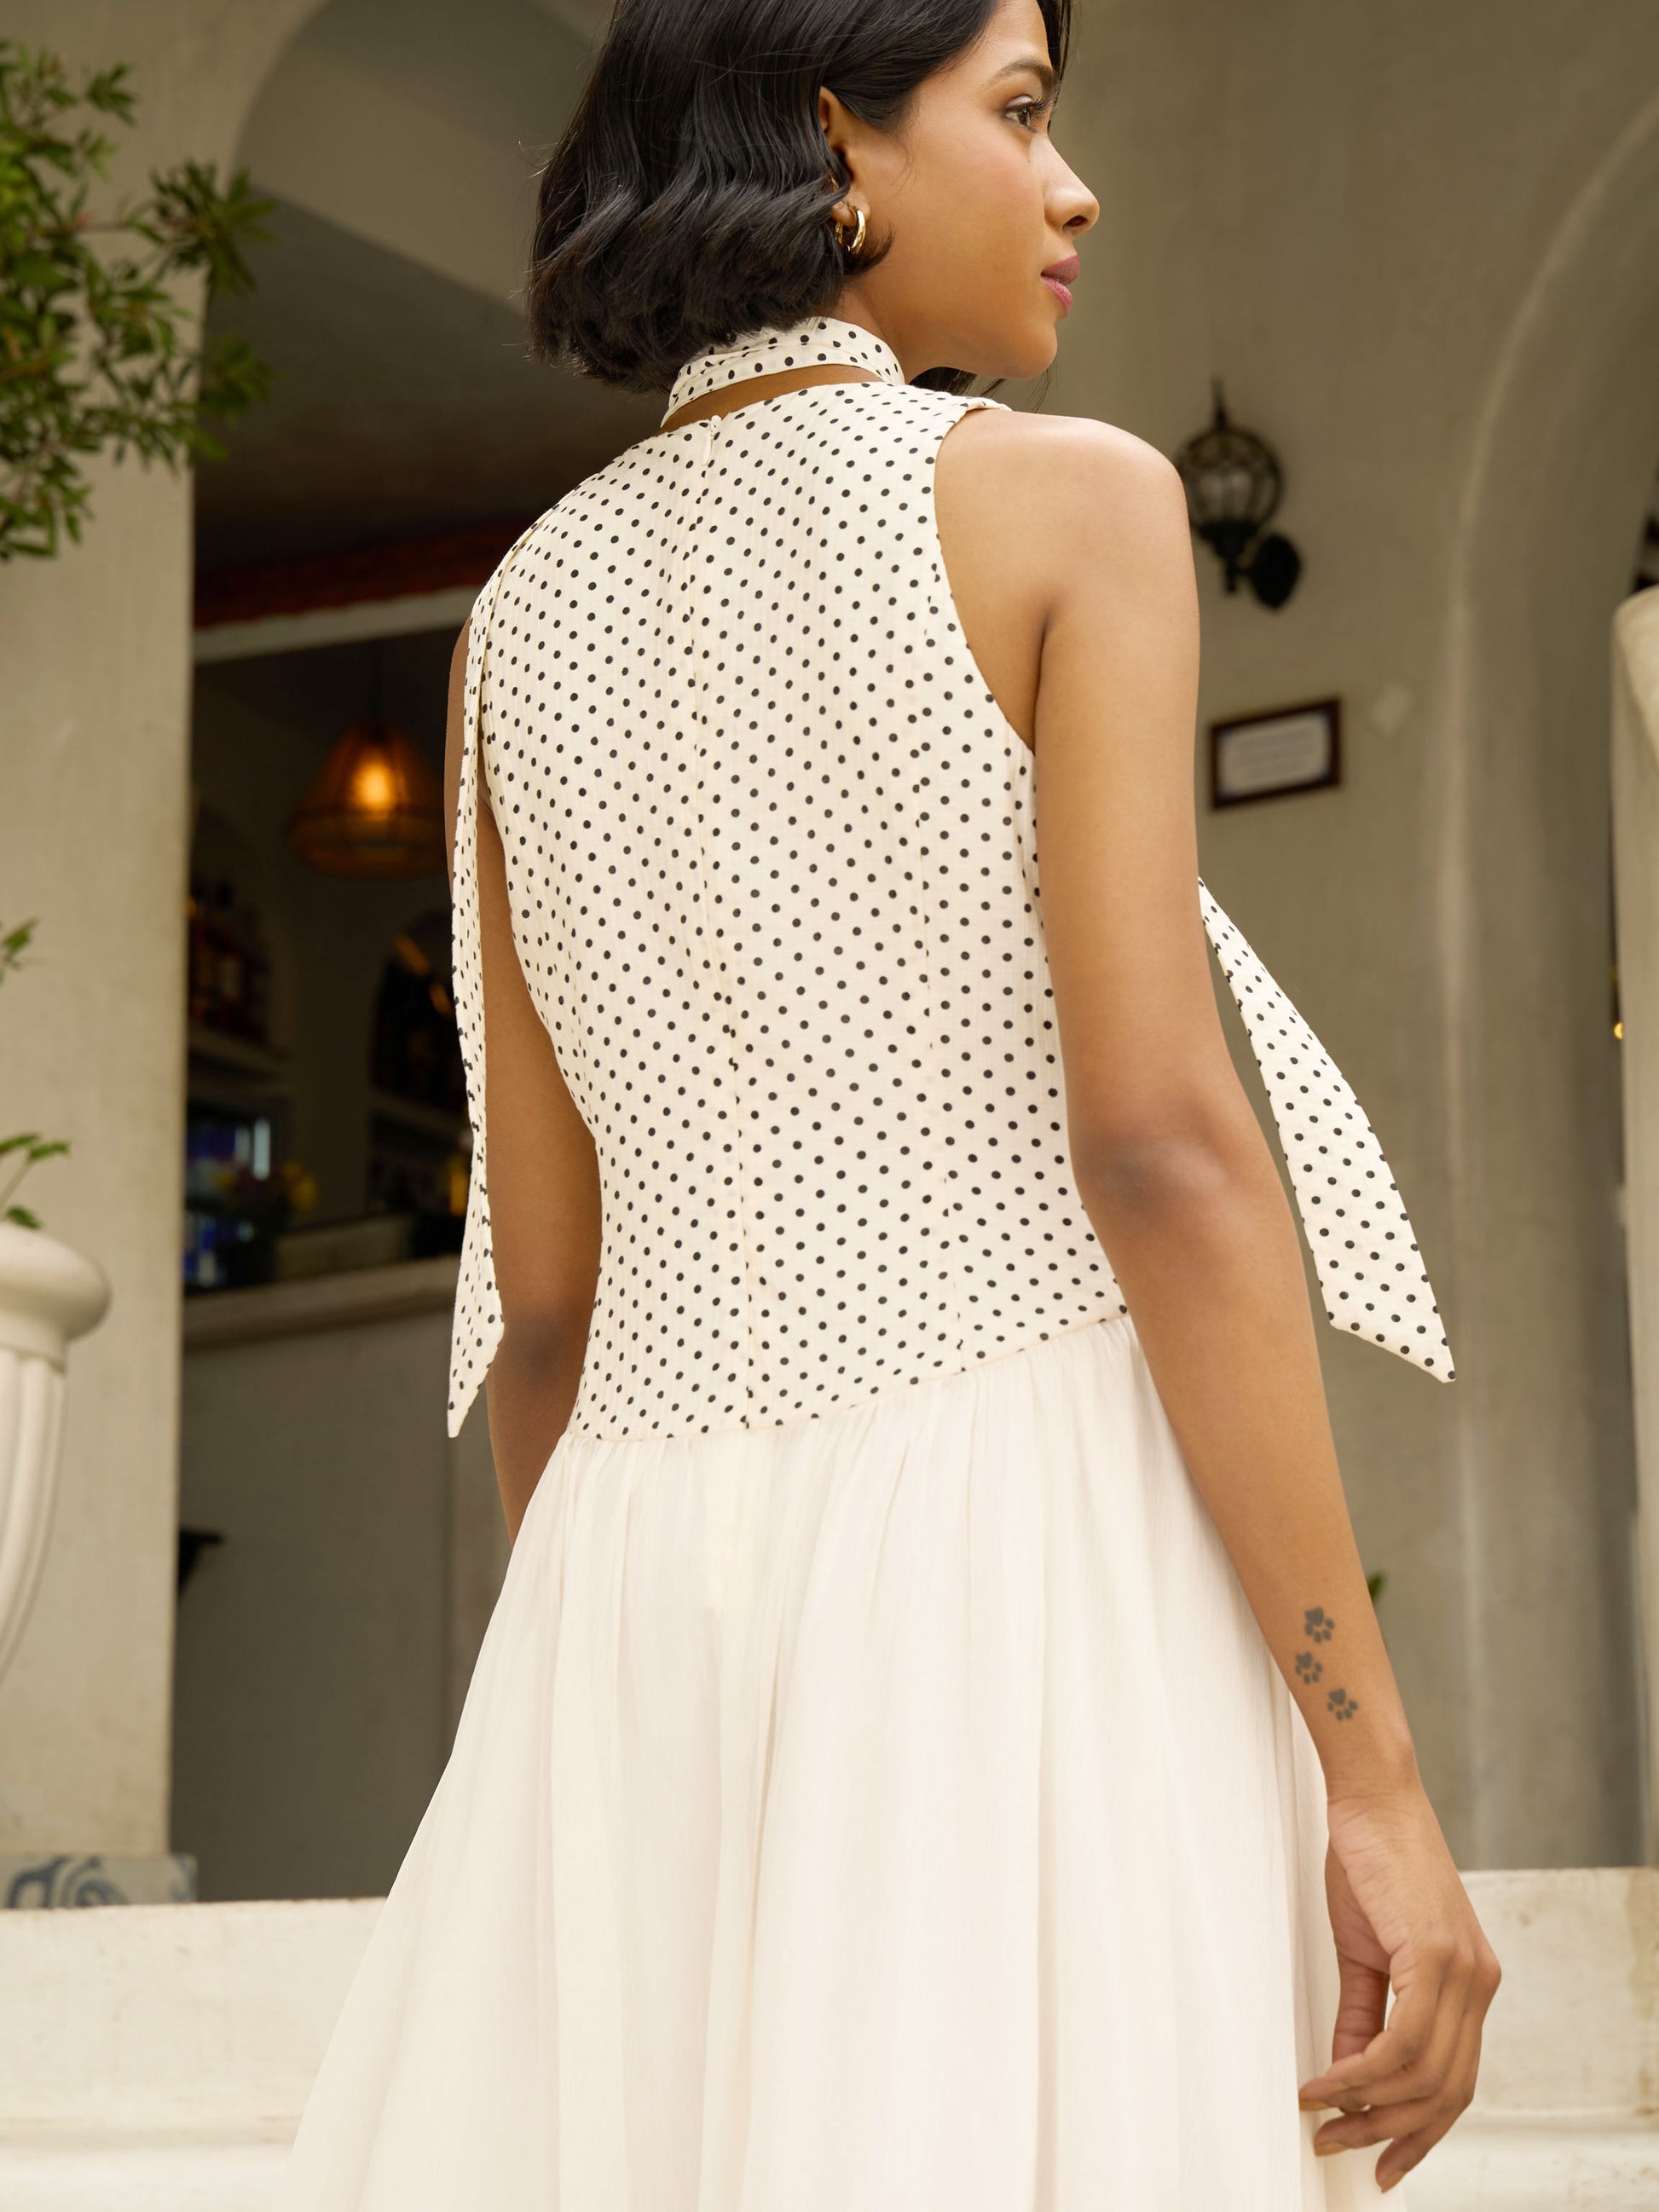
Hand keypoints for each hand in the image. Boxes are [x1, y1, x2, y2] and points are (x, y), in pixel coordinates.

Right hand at [1298, 1782, 1501, 2192]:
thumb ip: (1365, 2014)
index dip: (1418, 2130)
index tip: (1378, 2158)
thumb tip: (1350, 2073)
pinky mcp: (1437, 1954)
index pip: (1455, 2082)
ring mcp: (1463, 1970)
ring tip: (1322, 2112)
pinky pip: (1404, 2040)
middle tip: (1337, 2143)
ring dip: (1367, 2105)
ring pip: (1425, 2074)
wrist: (1372, 1798)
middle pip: (1444, 2092)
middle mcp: (1478, 1983)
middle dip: (1388, 2131)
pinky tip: (1329, 2077)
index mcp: (1471, 1984)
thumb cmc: (1371, 1861)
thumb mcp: (1367, 1951)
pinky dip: (1362, 2070)